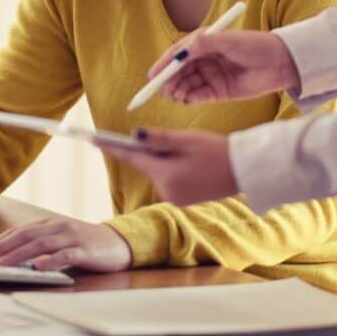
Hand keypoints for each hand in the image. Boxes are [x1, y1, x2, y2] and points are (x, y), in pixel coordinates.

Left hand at [0, 218, 131, 272]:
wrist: (119, 242)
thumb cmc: (85, 244)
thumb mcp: (59, 240)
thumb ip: (39, 245)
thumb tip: (11, 257)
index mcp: (49, 224)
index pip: (18, 231)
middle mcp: (57, 227)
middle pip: (25, 236)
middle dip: (2, 247)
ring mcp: (71, 237)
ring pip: (41, 244)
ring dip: (19, 254)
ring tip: (2, 262)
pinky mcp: (85, 250)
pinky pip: (65, 255)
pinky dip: (50, 260)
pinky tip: (38, 267)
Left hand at [100, 128, 237, 206]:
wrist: (244, 170)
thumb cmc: (217, 150)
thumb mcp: (187, 139)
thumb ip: (159, 138)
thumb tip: (134, 135)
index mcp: (165, 174)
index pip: (131, 157)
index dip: (110, 147)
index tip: (92, 139)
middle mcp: (166, 190)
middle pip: (147, 164)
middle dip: (150, 150)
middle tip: (171, 139)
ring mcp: (175, 198)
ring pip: (159, 172)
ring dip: (165, 160)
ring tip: (191, 152)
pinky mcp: (183, 200)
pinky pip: (170, 180)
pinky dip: (174, 169)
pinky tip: (192, 163)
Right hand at [148, 30, 300, 104]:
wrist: (282, 63)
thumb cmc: (256, 45)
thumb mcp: (228, 40)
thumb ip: (202, 44)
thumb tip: (178, 52)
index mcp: (203, 43)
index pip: (177, 54)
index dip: (163, 65)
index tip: (152, 76)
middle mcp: (203, 59)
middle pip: (178, 72)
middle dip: (169, 81)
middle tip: (165, 90)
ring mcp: (209, 76)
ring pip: (185, 85)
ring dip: (177, 91)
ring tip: (177, 95)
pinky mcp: (217, 92)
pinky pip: (196, 96)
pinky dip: (189, 99)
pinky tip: (186, 100)